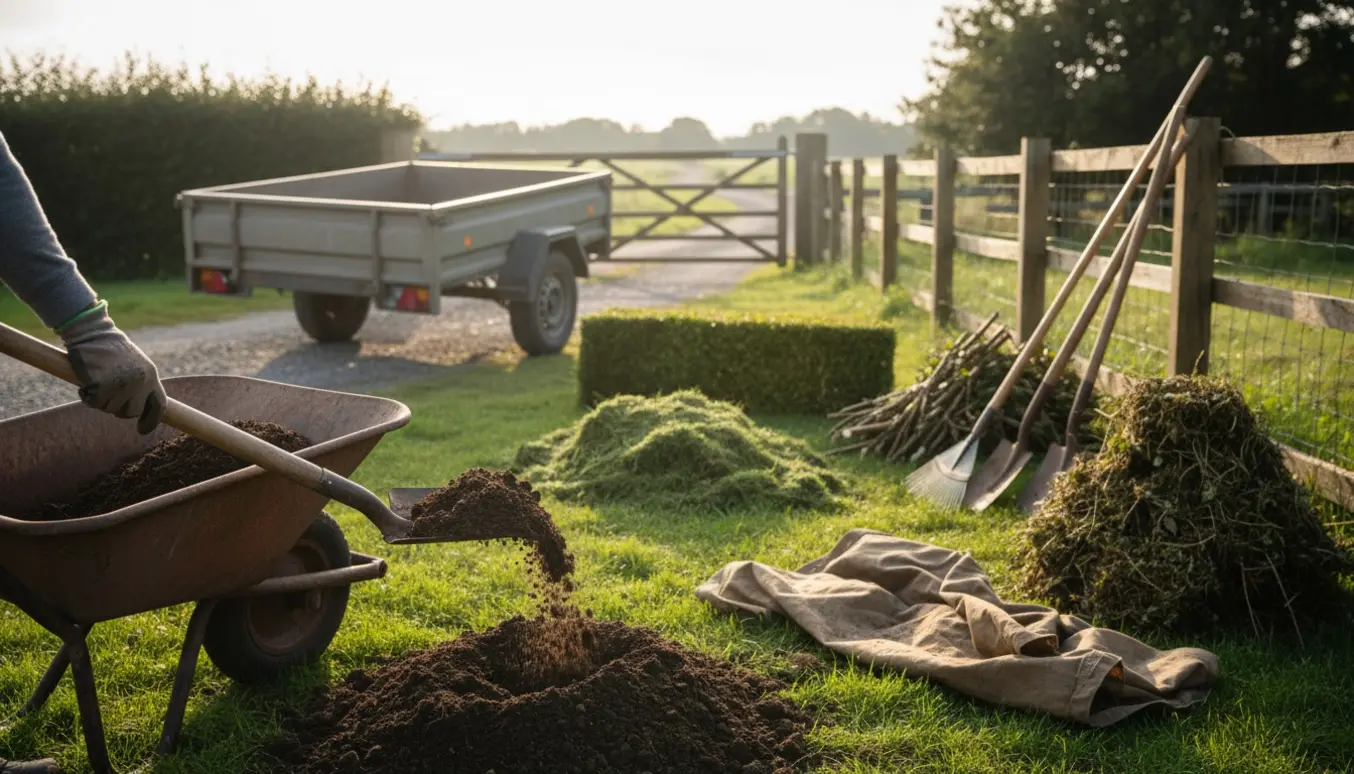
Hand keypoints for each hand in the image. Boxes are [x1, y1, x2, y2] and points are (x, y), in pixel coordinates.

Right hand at [57, 302, 165, 433]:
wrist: (92, 332)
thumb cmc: (110, 348)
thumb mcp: (134, 365)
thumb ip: (140, 384)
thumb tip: (138, 410)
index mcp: (151, 375)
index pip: (159, 405)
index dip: (151, 420)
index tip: (142, 430)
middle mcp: (141, 382)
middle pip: (131, 412)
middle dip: (118, 408)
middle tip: (107, 392)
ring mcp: (122, 384)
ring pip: (110, 409)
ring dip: (100, 399)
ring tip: (98, 379)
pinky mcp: (103, 385)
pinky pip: (94, 403)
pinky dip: (86, 395)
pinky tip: (86, 380)